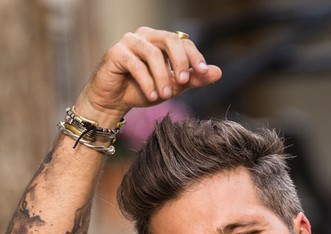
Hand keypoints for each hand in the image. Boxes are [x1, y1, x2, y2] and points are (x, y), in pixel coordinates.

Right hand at [79, 27, 222, 120]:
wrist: (113, 101)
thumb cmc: (142, 90)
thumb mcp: (173, 87)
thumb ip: (193, 79)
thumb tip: (217, 72)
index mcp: (161, 40)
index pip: (183, 41)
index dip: (195, 56)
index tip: (203, 72)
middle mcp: (146, 36)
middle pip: (170, 39)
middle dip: (180, 61)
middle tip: (184, 81)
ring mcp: (130, 41)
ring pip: (153, 54)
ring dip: (162, 77)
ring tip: (166, 96)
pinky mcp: (116, 52)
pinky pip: (135, 64)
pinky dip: (147, 82)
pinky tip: (152, 96)